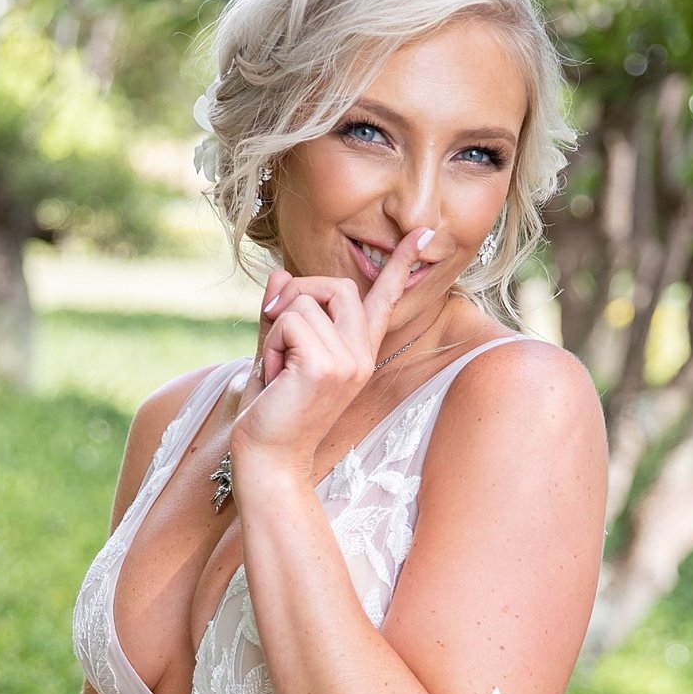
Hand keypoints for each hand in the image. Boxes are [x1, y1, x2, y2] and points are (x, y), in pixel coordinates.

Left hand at [231, 229, 432, 482]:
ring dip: (275, 329)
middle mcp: (361, 355)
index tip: (423, 233)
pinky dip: (269, 342)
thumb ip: (282, 313)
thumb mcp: (275, 353)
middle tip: (275, 324)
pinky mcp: (325, 366)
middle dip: (299, 293)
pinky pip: (289, 319)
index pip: (385, 300)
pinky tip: (273, 377)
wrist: (269, 460)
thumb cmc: (272, 413)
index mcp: (358, 352)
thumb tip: (280, 273)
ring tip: (275, 369)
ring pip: (305, 302)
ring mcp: (349, 361)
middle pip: (338, 285)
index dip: (400, 264)